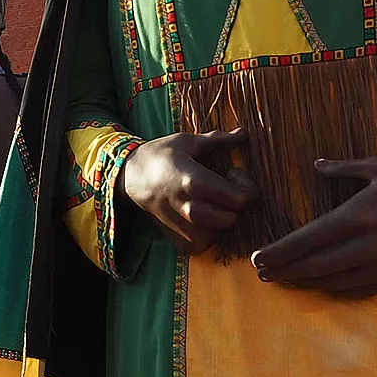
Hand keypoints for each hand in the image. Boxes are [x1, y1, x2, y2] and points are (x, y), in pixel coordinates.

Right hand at [121, 130, 252, 252]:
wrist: (130, 177)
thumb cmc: (161, 155)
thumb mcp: (188, 142)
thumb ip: (220, 140)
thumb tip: (246, 133)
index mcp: (194, 181)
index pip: (240, 199)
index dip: (245, 187)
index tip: (233, 174)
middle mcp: (188, 208)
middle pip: (233, 218)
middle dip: (236, 205)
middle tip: (225, 190)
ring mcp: (182, 227)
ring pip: (220, 234)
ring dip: (223, 219)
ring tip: (213, 202)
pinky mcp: (178, 241)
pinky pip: (205, 244)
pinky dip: (209, 234)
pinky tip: (203, 217)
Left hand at [252, 155, 376, 297]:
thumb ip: (342, 168)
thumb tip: (316, 166)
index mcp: (358, 216)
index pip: (307, 240)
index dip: (279, 252)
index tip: (257, 258)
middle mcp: (367, 246)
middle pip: (315, 266)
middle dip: (285, 270)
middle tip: (261, 272)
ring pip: (334, 281)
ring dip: (305, 282)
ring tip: (284, 278)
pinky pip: (358, 289)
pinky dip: (334, 288)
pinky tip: (320, 283)